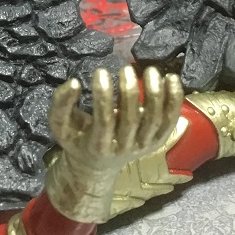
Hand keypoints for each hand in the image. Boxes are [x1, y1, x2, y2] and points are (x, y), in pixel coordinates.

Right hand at [49, 65, 183, 174]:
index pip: (104, 121)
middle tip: (126, 69)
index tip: (100, 71)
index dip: (103, 97)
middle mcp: (123, 148)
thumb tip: (73, 83)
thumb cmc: (77, 138)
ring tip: (151, 70)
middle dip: (129, 93)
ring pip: (154, 120)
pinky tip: (172, 78)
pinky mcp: (157, 140)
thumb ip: (60, 104)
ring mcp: (143, 146)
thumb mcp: (60, 125)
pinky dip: (174, 100)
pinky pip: (169, 120)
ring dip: (156, 94)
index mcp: (98, 145)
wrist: (96, 165)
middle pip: (131, 120)